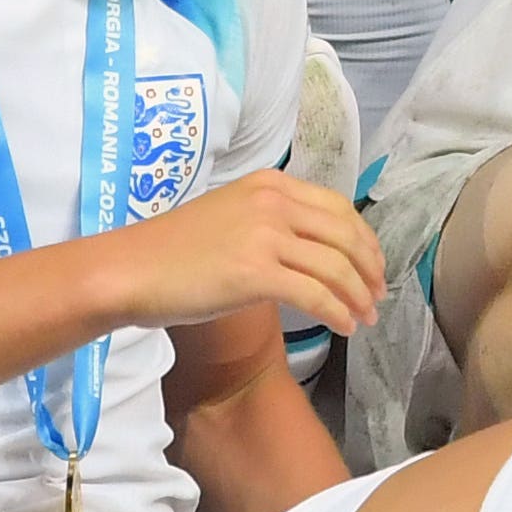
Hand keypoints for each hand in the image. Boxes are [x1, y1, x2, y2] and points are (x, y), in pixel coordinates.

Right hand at [92, 166, 384, 332]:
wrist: (133, 269)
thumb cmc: (175, 250)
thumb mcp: (231, 215)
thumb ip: (272, 222)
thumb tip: (310, 250)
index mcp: (269, 184)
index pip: (338, 206)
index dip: (363, 239)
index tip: (373, 266)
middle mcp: (273, 202)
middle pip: (346, 235)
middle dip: (369, 269)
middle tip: (378, 296)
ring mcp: (265, 235)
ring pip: (336, 267)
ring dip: (358, 296)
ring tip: (365, 318)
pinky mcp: (256, 272)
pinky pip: (316, 295)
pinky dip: (338, 313)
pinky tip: (343, 327)